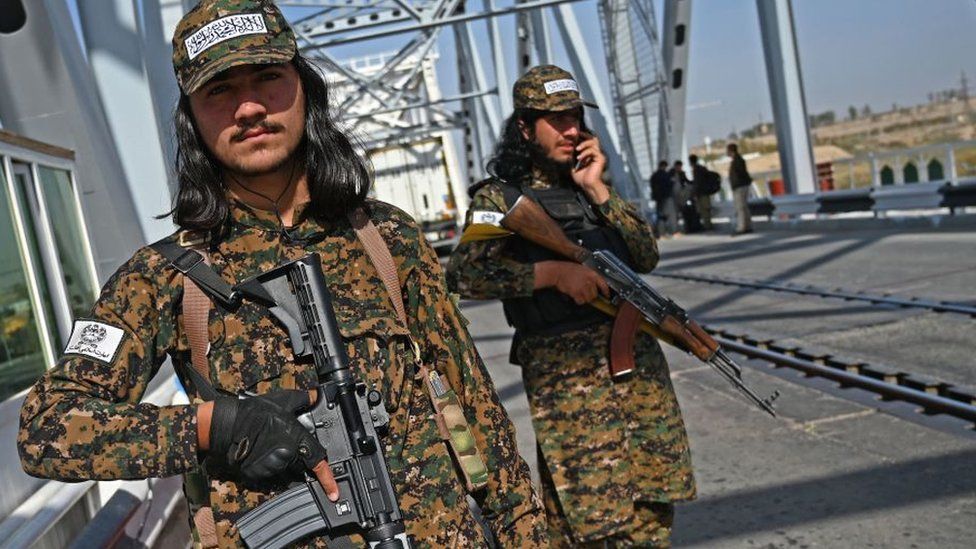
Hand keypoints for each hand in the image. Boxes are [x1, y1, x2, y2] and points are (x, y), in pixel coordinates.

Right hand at [202, 390, 338, 500]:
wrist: (227, 424)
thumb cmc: (254, 412)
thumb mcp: (284, 400)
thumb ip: (305, 399)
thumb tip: (319, 395)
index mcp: (297, 440)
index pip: (318, 462)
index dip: (327, 478)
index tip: (333, 492)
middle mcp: (287, 456)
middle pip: (300, 463)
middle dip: (298, 456)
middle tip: (283, 440)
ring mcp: (272, 467)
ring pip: (285, 468)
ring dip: (283, 460)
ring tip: (269, 442)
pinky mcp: (258, 474)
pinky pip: (270, 472)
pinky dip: (269, 464)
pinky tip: (261, 450)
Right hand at [535, 261, 609, 304]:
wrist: (557, 272)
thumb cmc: (568, 269)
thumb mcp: (583, 269)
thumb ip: (590, 277)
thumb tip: (595, 286)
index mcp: (592, 274)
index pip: (603, 285)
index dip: (606, 292)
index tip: (606, 296)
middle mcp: (589, 281)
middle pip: (595, 295)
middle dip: (590, 296)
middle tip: (584, 293)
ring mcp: (583, 287)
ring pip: (588, 299)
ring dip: (584, 298)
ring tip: (578, 293)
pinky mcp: (576, 293)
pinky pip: (580, 301)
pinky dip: (578, 300)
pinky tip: (574, 295)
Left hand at [571, 133, 608, 203]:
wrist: (587, 185)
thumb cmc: (581, 177)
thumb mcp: (573, 164)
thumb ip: (573, 156)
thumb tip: (568, 148)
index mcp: (590, 154)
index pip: (587, 141)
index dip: (581, 136)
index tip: (573, 134)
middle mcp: (595, 153)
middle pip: (593, 138)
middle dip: (584, 135)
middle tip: (576, 135)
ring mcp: (599, 155)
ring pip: (593, 143)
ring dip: (584, 144)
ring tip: (577, 150)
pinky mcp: (600, 159)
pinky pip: (593, 151)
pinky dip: (585, 153)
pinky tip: (579, 158)